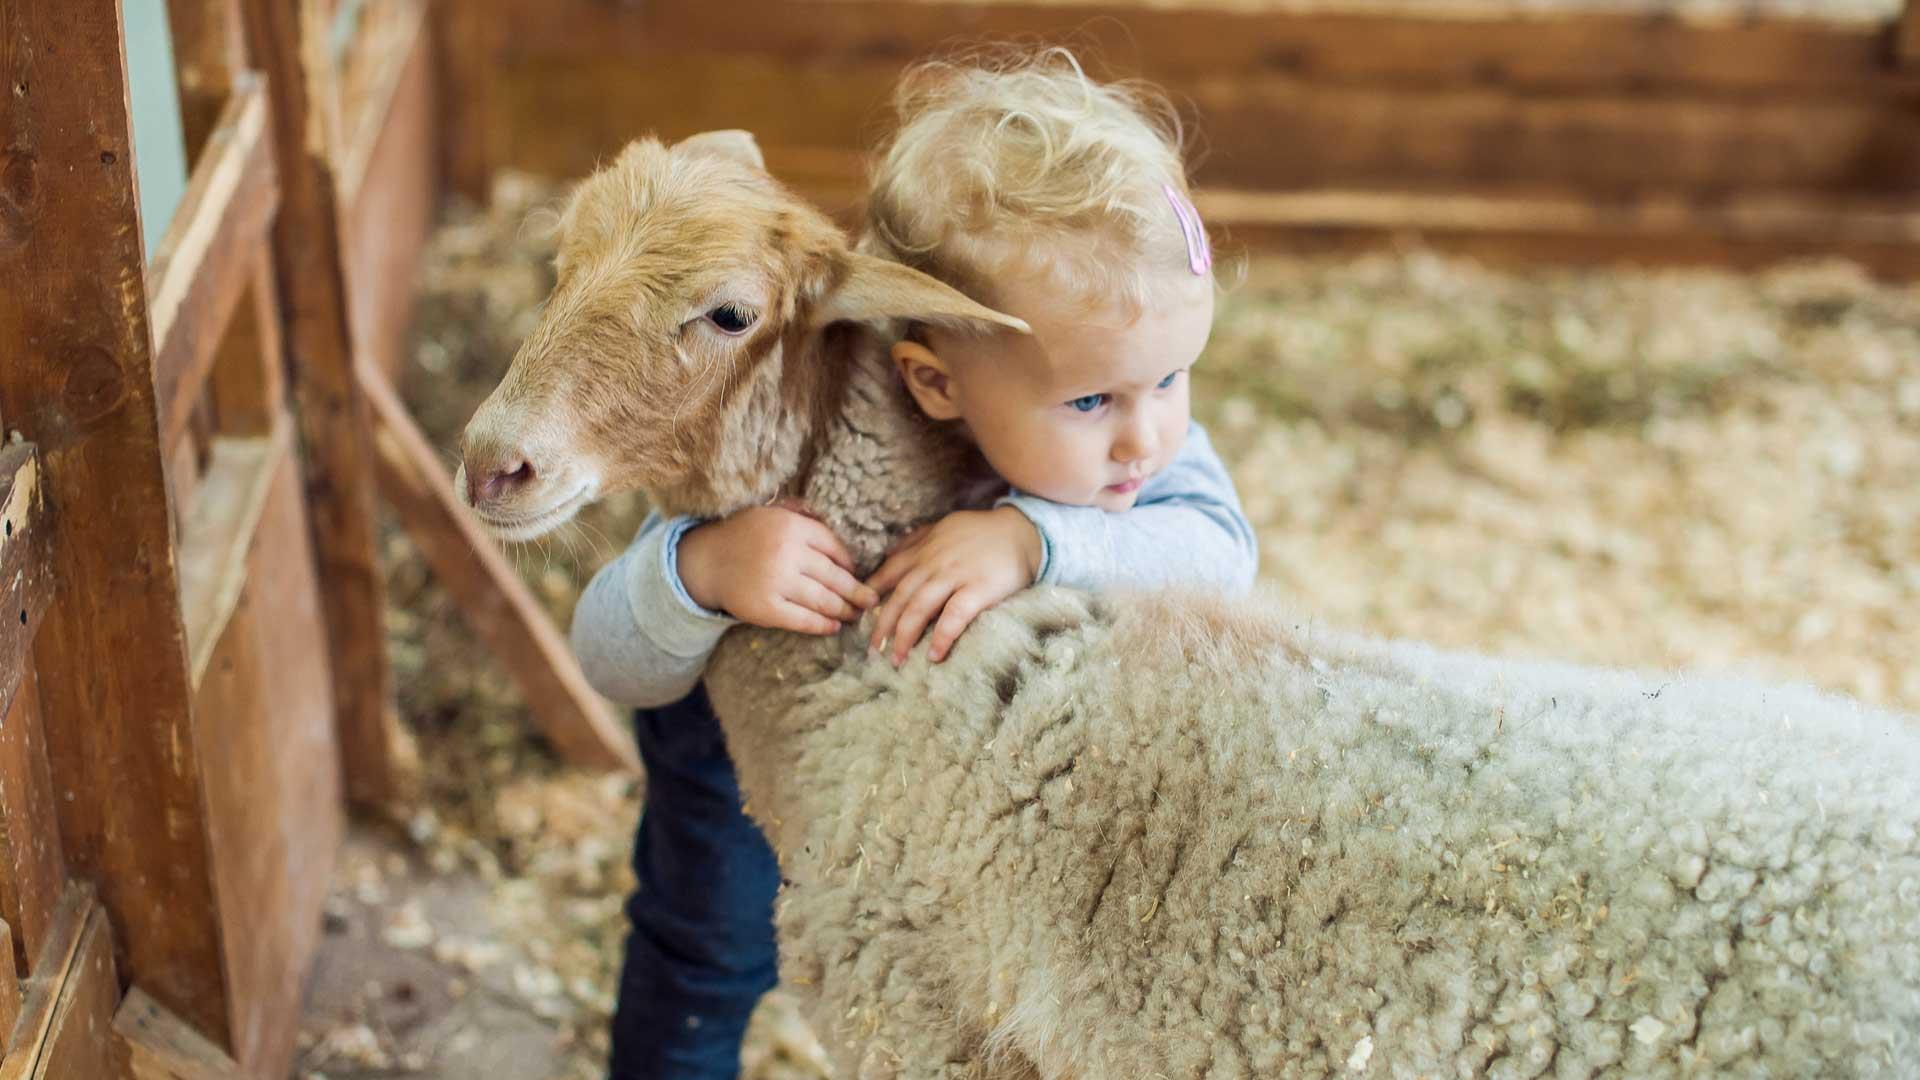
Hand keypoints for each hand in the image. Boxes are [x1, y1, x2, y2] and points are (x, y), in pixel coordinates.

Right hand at [678, 504, 877, 634]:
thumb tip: (841, 529)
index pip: (835, 548)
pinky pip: (803, 620)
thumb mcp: (773, 512)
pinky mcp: (766, 608)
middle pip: (835, 577)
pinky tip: (834, 625)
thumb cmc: (745, 535)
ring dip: (845, 610)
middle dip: (858, 592)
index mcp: (793, 527)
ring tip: (856, 615)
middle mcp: (787, 554)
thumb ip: (804, 515)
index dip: (851, 564)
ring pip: (824, 600)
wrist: (706, 560)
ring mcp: (777, 582)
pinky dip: (822, 625)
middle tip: (871, 600)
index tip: (858, 573)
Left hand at [865, 507, 1041, 664]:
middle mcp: (934, 562)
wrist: (1023, 531)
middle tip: (873, 651)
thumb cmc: (982, 533)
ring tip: (896, 660)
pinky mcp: (979, 589)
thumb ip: (916, 541)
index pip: (889, 573)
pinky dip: (942, 636)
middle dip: (883, 625)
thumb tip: (888, 555)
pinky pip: (955, 616)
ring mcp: (956, 575)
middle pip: (900, 597)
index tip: (858, 617)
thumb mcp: (944, 527)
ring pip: (920, 608)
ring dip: (904, 636)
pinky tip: (933, 655)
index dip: (871, 596)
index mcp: (924, 549)